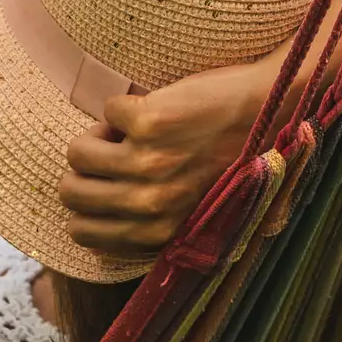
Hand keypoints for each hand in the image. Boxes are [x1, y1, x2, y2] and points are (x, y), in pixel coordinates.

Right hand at [58, 62, 264, 257]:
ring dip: (100, 135)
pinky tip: (156, 110)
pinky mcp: (151, 122)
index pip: (81, 233)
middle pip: (70, 193)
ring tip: (132, 131)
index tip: (108, 184)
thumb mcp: (194, 214)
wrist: (272, 112)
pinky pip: (107, 110)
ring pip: (78, 152)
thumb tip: (88, 235)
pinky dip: (126, 106)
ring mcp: (148, 162)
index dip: (88, 203)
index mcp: (158, 234)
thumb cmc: (236, 163)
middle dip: (84, 170)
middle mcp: (151, 205)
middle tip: (114, 153)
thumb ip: (149, 229)